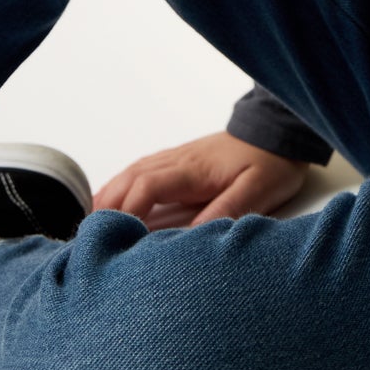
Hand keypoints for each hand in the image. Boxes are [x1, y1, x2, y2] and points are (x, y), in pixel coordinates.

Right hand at [92, 131, 310, 226]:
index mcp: (193, 169)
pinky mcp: (182, 160)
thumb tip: (191, 239)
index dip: (127, 211)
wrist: (280, 130)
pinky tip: (114, 199)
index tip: (115, 239)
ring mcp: (178, 158)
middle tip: (89, 237)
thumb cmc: (272, 162)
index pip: (147, 186)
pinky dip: (121, 186)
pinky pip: (142, 170)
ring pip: (132, 173)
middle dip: (107, 207)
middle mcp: (179, 160)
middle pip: (130, 179)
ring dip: (110, 196)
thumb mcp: (257, 191)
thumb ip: (225, 212)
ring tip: (91, 223)